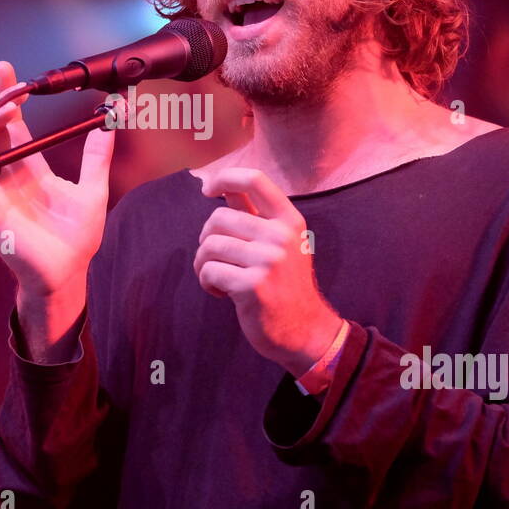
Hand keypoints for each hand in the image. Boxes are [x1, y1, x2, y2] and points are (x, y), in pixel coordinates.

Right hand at [0, 61, 115, 299]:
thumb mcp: (93, 190)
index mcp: (31, 170)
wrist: (67, 275)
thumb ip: (97, 156)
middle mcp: (9, 177)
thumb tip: (113, 119)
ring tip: (4, 114)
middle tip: (12, 93)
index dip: (9, 99)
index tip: (6, 71)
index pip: (14, 126)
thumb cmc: (76, 239)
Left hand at [193, 167, 342, 377]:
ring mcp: (268, 261)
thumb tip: (223, 188)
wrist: (305, 331)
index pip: (254, 180)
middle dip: (207, 239)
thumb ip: (255, 215)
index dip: (224, 177)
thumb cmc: (286, 284)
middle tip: (218, 259)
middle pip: (219, 218)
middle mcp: (280, 236)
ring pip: (209, 246)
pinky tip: (222, 293)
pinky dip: (207, 283)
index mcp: (289, 220)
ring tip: (219, 277)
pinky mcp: (252, 286)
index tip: (208, 190)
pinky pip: (209, 271)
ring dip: (203, 264)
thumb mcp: (281, 244)